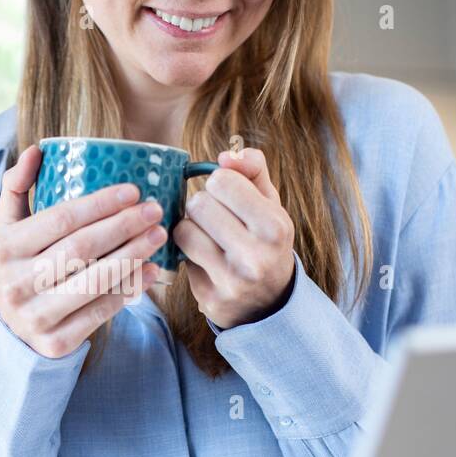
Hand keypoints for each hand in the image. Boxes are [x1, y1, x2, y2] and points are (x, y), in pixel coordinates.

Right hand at [0, 147, 167, 357]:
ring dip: (132, 255)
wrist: (16, 332)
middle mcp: (15, 284)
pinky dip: (128, 289)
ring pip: (93, 280)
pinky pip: (100, 312)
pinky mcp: (56, 342)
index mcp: (3, 249)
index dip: (100, 203)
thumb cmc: (24, 267)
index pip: (60, 219)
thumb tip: (35, 151)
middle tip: (154, 211)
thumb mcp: (10, 229)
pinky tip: (150, 270)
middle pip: (81, 248)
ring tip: (158, 236)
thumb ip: (17, 187)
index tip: (133, 190)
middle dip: (123, 226)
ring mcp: (34, 316)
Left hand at [172, 146, 294, 330]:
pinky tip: (207, 260)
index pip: (222, 181)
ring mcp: (231, 281)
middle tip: (216, 217)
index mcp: (275, 227)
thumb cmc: (265, 240)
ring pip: (183, 231)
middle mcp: (255, 256)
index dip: (220, 184)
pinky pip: (180, 259)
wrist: (271, 301)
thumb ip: (253, 169)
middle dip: (203, 206)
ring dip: (190, 229)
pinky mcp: (209, 299)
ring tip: (208, 236)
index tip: (229, 197)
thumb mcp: (270, 203)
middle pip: (199, 204)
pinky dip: (189, 255)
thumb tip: (226, 155)